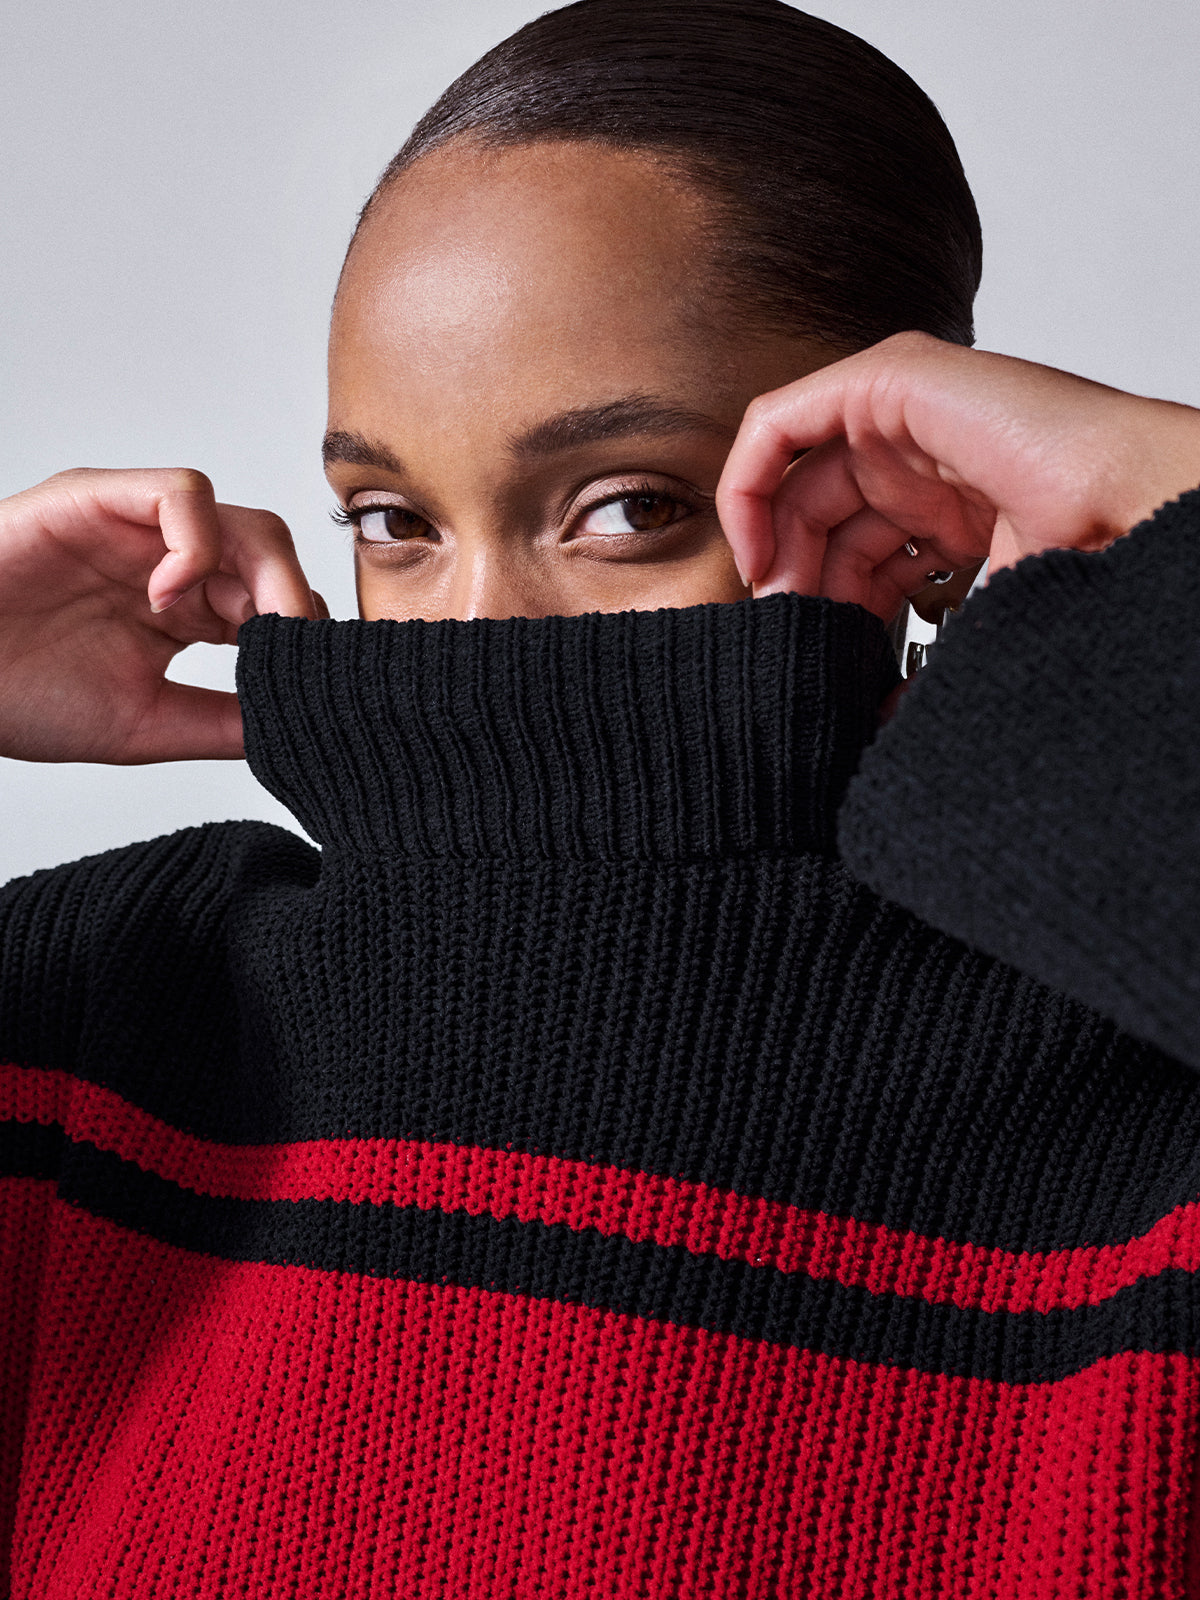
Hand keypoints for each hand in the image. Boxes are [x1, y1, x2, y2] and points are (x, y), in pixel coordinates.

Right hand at [0, 467, 319, 762]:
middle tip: (304, 653)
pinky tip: (175, 599)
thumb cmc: (21, 698)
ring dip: (266, 572)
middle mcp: (172, 563)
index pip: (275, 606)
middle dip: (298, 605)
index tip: (320, 679)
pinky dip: (198, 542)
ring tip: (256, 628)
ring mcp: (138, 530)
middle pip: (270, 559)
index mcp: (189, 612)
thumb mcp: (145, 724)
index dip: (304, 637)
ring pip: (239, 521)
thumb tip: (299, 731)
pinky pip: (180, 492)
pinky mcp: (98, 500)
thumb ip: (221, 723)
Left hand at [716, 331, 1199, 621]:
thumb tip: (875, 723)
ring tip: (781, 604)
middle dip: (794, 575)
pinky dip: (749, 483)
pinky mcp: (887, 379)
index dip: (820, 595)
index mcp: (943, 503)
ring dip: (773, 543)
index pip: (852, 547)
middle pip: (818, 513)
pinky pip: (780, 422)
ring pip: (796, 476)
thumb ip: (920, 663)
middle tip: (789, 630)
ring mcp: (901, 410)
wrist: (1127, 507)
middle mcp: (918, 454)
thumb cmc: (1079, 559)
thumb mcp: (975, 620)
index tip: (809, 647)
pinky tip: (757, 548)